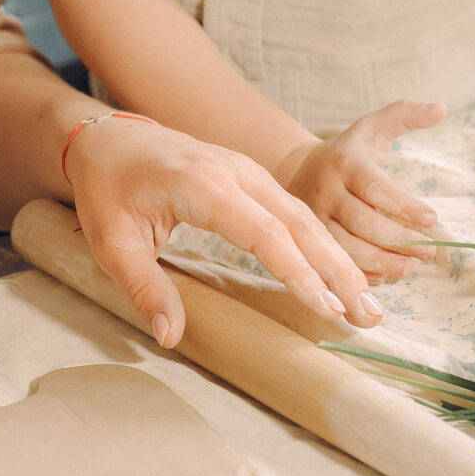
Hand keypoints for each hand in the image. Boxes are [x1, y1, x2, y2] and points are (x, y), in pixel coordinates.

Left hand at [68, 113, 383, 349]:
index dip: (296, 269)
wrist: (107, 138)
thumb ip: (144, 289)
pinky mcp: (251, 178)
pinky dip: (320, 243)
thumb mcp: (112, 243)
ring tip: (365, 304)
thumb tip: (171, 337)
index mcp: (201, 184)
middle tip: (367, 315)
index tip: (324, 305)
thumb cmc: (108, 189)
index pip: (261, 230)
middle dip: (337, 269)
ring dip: (337, 259)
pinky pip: (293, 211)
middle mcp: (235, 172)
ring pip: (303, 215)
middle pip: (297, 222)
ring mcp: (247, 171)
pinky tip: (338, 274)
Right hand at [271, 101, 445, 279]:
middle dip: (398, 240)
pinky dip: (361, 272)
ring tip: (410, 268)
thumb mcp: (374, 127)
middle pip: (362, 222)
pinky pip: (336, 261)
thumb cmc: (350, 151)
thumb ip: (405, 115)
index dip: (403, 205)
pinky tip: (385, 276)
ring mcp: (317, 218)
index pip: (375, 186)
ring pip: (346, 247)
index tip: (432, 218)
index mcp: (345, 164)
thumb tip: (441, 108)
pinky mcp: (313, 239)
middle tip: (429, 252)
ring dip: (381, 262)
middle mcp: (328, 192)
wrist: (300, 170)